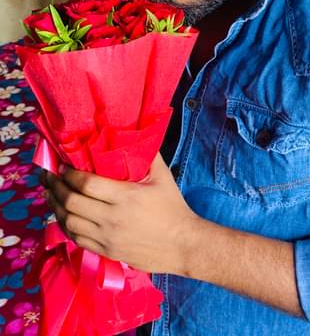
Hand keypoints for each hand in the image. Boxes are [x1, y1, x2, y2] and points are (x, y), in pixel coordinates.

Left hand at [45, 154, 198, 274]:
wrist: (182, 244)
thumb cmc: (173, 208)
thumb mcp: (163, 177)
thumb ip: (148, 155)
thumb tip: (137, 133)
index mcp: (125, 196)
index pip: (86, 184)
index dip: (70, 174)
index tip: (63, 166)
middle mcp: (112, 218)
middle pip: (72, 202)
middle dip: (56, 187)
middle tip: (50, 176)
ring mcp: (107, 237)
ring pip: (70, 222)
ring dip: (56, 206)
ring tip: (50, 194)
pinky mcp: (106, 251)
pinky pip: (77, 239)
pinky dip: (65, 225)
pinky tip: (62, 215)